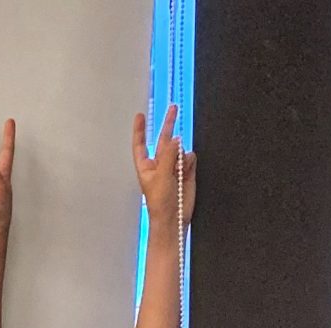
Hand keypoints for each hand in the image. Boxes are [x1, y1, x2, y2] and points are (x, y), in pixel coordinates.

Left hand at [132, 105, 195, 229]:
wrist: (174, 217)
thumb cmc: (160, 202)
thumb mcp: (160, 175)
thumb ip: (168, 154)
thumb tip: (176, 139)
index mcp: (146, 166)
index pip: (141, 144)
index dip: (140, 130)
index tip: (140, 115)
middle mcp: (159, 164)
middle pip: (163, 139)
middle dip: (168, 124)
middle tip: (173, 107)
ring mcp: (173, 166)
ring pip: (180, 149)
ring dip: (180, 157)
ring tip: (177, 172)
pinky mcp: (186, 171)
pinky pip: (189, 158)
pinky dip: (188, 163)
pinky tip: (185, 174)